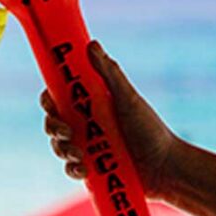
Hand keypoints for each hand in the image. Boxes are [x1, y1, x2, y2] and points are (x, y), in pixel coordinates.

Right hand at [41, 41, 180, 198]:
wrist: (166, 167)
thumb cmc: (150, 129)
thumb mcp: (128, 99)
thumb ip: (110, 73)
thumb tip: (91, 44)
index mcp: (91, 105)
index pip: (59, 98)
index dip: (49, 101)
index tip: (51, 104)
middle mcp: (86, 125)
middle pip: (54, 122)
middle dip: (53, 127)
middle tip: (66, 131)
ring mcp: (88, 148)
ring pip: (59, 146)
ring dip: (61, 149)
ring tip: (78, 154)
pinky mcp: (92, 170)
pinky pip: (71, 169)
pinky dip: (72, 169)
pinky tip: (82, 169)